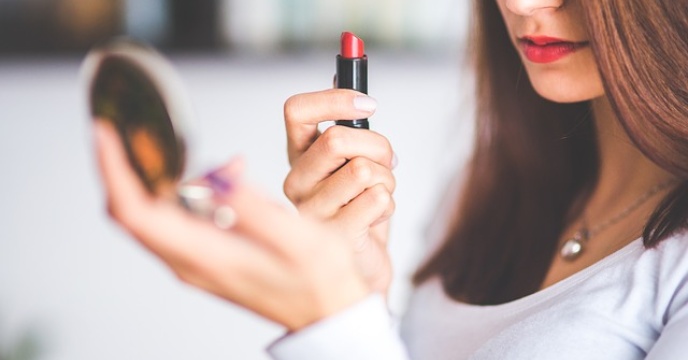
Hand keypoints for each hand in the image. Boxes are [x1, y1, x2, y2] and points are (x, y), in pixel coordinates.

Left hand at [94, 121, 369, 330]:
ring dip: (163, 174)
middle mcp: (189, 261)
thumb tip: (215, 175)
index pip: (137, 211)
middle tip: (130, 128)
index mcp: (205, 256)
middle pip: (133, 210)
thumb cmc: (319, 281)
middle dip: (124, 165)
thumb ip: (254, 209)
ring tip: (207, 155)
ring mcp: (194, 260)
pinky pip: (177, 217)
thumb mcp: (299, 241)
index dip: (115, 170)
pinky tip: (228, 176)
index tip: (106, 133)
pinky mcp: (205, 255)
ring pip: (152, 212)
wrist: (327, 311)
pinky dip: (188, 187)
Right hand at [283, 89, 395, 294]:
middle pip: (338, 139)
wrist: (362, 264)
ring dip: (388, 180)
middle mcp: (296, 182)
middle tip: (386, 162)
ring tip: (379, 195)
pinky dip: (389, 205)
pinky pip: (378, 200)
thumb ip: (349, 126)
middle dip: (379, 147)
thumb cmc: (359, 208)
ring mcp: (311, 211)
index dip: (335, 99)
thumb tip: (348, 77)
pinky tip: (375, 218)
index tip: (370, 105)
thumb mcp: (354, 160)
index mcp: (299, 157)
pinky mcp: (333, 237)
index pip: (296, 111)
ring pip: (365, 170)